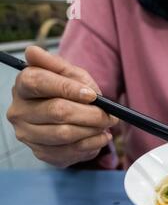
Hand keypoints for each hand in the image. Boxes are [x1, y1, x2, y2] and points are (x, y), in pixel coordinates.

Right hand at [7, 46, 118, 167]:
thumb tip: (33, 52)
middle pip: (57, 111)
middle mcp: (19, 111)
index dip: (68, 88)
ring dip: (93, 130)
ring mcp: (28, 134)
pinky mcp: (40, 153)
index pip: (39, 82)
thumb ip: (59, 65)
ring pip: (65, 134)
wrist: (68, 119)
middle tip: (110, 115)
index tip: (92, 95)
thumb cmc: (69, 92)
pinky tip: (101, 137)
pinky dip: (92, 144)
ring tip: (106, 125)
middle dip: (91, 114)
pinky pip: (70, 151)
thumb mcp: (70, 74)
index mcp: (23, 86)